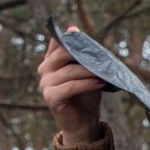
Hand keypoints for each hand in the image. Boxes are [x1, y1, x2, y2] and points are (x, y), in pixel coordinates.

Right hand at [37, 26, 104, 145]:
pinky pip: (70, 86)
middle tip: (101, 56)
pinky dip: (86, 84)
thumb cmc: (87, 96)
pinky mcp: (50, 97)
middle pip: (63, 54)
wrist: (84, 123)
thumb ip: (82, 53)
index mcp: (51, 61)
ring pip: (69, 71)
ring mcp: (45, 84)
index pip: (57, 42)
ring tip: (105, 71)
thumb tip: (73, 27)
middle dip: (83, 54)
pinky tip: (100, 83)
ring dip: (89, 70)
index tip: (85, 37)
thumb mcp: (86, 71)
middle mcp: (44, 70)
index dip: (71, 38)